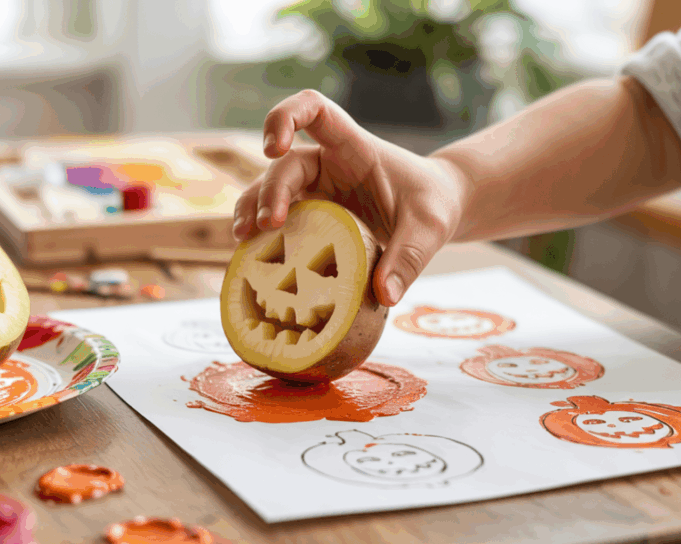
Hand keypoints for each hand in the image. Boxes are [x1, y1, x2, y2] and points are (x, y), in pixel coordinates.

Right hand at [232, 90, 466, 306]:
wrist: (437, 209)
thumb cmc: (433, 205)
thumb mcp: (430, 228)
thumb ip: (409, 257)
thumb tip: (384, 296)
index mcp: (354, 147)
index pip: (313, 110)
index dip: (285, 117)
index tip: (273, 148)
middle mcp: (327, 163)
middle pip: (285, 164)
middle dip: (269, 190)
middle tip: (266, 226)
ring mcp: (315, 189)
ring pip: (270, 189)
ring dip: (251, 209)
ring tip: (243, 239)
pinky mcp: (311, 215)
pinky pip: (278, 218)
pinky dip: (260, 233)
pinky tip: (249, 255)